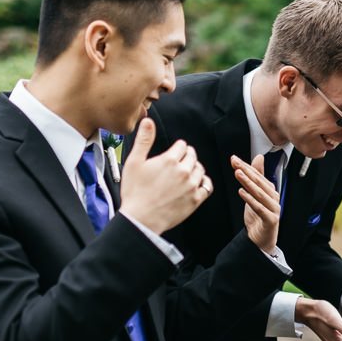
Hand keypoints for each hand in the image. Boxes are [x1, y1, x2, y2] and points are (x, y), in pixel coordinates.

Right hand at [119, 118, 211, 233]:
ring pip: (200, 169)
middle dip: (187, 156)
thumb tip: (148, 121)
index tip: (174, 152)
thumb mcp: (134, 162)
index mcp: (169, 160)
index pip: (182, 145)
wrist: (141, 219)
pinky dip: (203, 182)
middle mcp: (183, 171)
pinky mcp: (195, 200)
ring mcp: (191, 186)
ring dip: (194, 168)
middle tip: (180, 161)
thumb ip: (144, 140)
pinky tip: (196, 183)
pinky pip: (207, 186)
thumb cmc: (135, 193)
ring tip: (186, 172)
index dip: (177, 147)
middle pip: (193, 156)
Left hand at [230, 154, 280, 253]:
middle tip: (236, 164)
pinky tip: (241, 192)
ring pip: (260, 194)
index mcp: (271, 191)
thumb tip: (259, 157)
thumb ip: (257, 176)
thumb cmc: (259, 217)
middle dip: (247, 172)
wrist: (261, 239)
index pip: (258, 176)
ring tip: (238, 174)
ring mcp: (274, 209)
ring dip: (248, 183)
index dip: (247, 167)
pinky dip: (250, 200)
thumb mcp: (255, 194)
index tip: (235, 160)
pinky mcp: (271, 219)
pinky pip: (260, 208)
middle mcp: (274, 198)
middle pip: (260, 183)